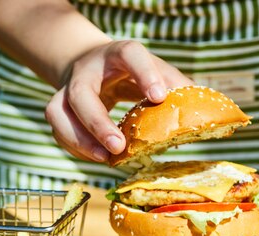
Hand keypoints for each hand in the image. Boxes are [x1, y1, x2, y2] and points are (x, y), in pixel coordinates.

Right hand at [45, 40, 192, 162]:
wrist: (91, 66)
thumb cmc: (130, 72)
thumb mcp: (152, 69)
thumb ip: (174, 84)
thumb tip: (200, 109)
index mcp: (117, 54)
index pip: (129, 54)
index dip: (145, 73)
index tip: (160, 96)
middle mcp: (87, 70)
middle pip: (81, 92)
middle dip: (97, 122)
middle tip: (118, 146)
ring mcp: (66, 89)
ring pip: (58, 113)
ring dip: (78, 140)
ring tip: (103, 158)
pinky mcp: (58, 109)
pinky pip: (58, 130)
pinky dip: (76, 148)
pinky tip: (97, 156)